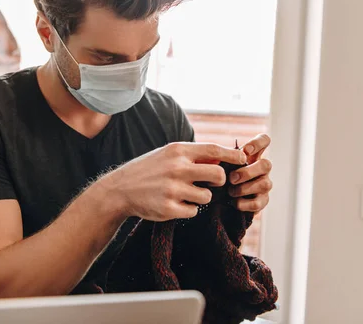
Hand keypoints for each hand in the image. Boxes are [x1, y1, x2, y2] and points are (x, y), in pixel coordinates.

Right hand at [99, 142, 247, 221]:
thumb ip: (191, 155)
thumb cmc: (148, 170)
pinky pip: (193, 211)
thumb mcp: (167, 154)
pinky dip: (188, 209)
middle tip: (211, 183)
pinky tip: (175, 204)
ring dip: (201, 197)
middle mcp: (177, 168)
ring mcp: (173, 189)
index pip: (214, 150)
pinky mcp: (169, 209)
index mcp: (177, 151)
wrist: (120, 189)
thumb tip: (221, 160)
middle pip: (218, 176)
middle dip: (219, 182)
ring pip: (206, 197)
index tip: (243, 159)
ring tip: (184, 194)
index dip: (232, 155)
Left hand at [228, 134, 272, 212]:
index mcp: (253, 156)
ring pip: (265, 184)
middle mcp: (262, 170)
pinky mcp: (262, 202)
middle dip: (247, 172)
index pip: (264, 141)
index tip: (245, 151)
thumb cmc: (222, 176)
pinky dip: (243, 203)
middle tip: (232, 178)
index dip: (258, 143)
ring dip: (244, 189)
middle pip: (266, 165)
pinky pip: (258, 203)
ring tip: (230, 191)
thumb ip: (223, 158)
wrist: (222, 199)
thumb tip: (218, 158)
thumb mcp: (221, 164)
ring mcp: (264, 185)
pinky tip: (234, 202)